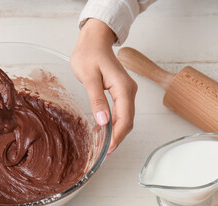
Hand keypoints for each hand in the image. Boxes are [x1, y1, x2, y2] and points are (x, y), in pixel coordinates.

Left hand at [70, 18, 136, 154]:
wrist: (94, 40)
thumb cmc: (89, 54)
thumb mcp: (88, 77)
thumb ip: (96, 99)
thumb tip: (103, 121)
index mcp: (123, 88)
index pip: (124, 119)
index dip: (117, 137)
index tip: (107, 150)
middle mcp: (129, 91)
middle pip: (128, 121)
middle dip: (117, 138)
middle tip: (104, 154)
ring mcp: (126, 91)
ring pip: (125, 118)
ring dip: (115, 132)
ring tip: (102, 146)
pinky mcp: (121, 91)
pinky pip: (121, 111)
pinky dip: (113, 123)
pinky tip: (101, 130)